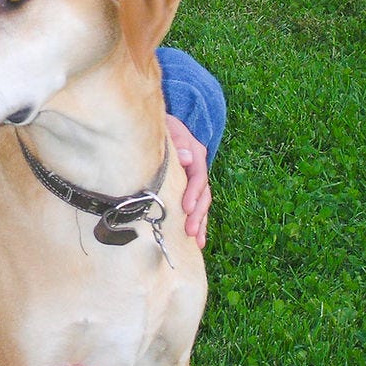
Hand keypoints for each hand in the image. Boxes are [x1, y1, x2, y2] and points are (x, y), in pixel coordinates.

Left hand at [165, 114, 210, 248]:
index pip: (198, 176)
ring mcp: (194, 177)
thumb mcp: (169, 127)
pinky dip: (197, 222)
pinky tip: (196, 240)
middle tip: (189, 231)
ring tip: (196, 242)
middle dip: (198, 214)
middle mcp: (198, 167)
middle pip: (203, 194)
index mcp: (196, 153)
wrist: (162, 123)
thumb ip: (178, 141)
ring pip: (202, 203)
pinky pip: (195, 205)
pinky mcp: (188, 186)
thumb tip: (188, 159)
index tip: (187, 208)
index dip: (193, 193)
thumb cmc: (163, 126)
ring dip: (200, 222)